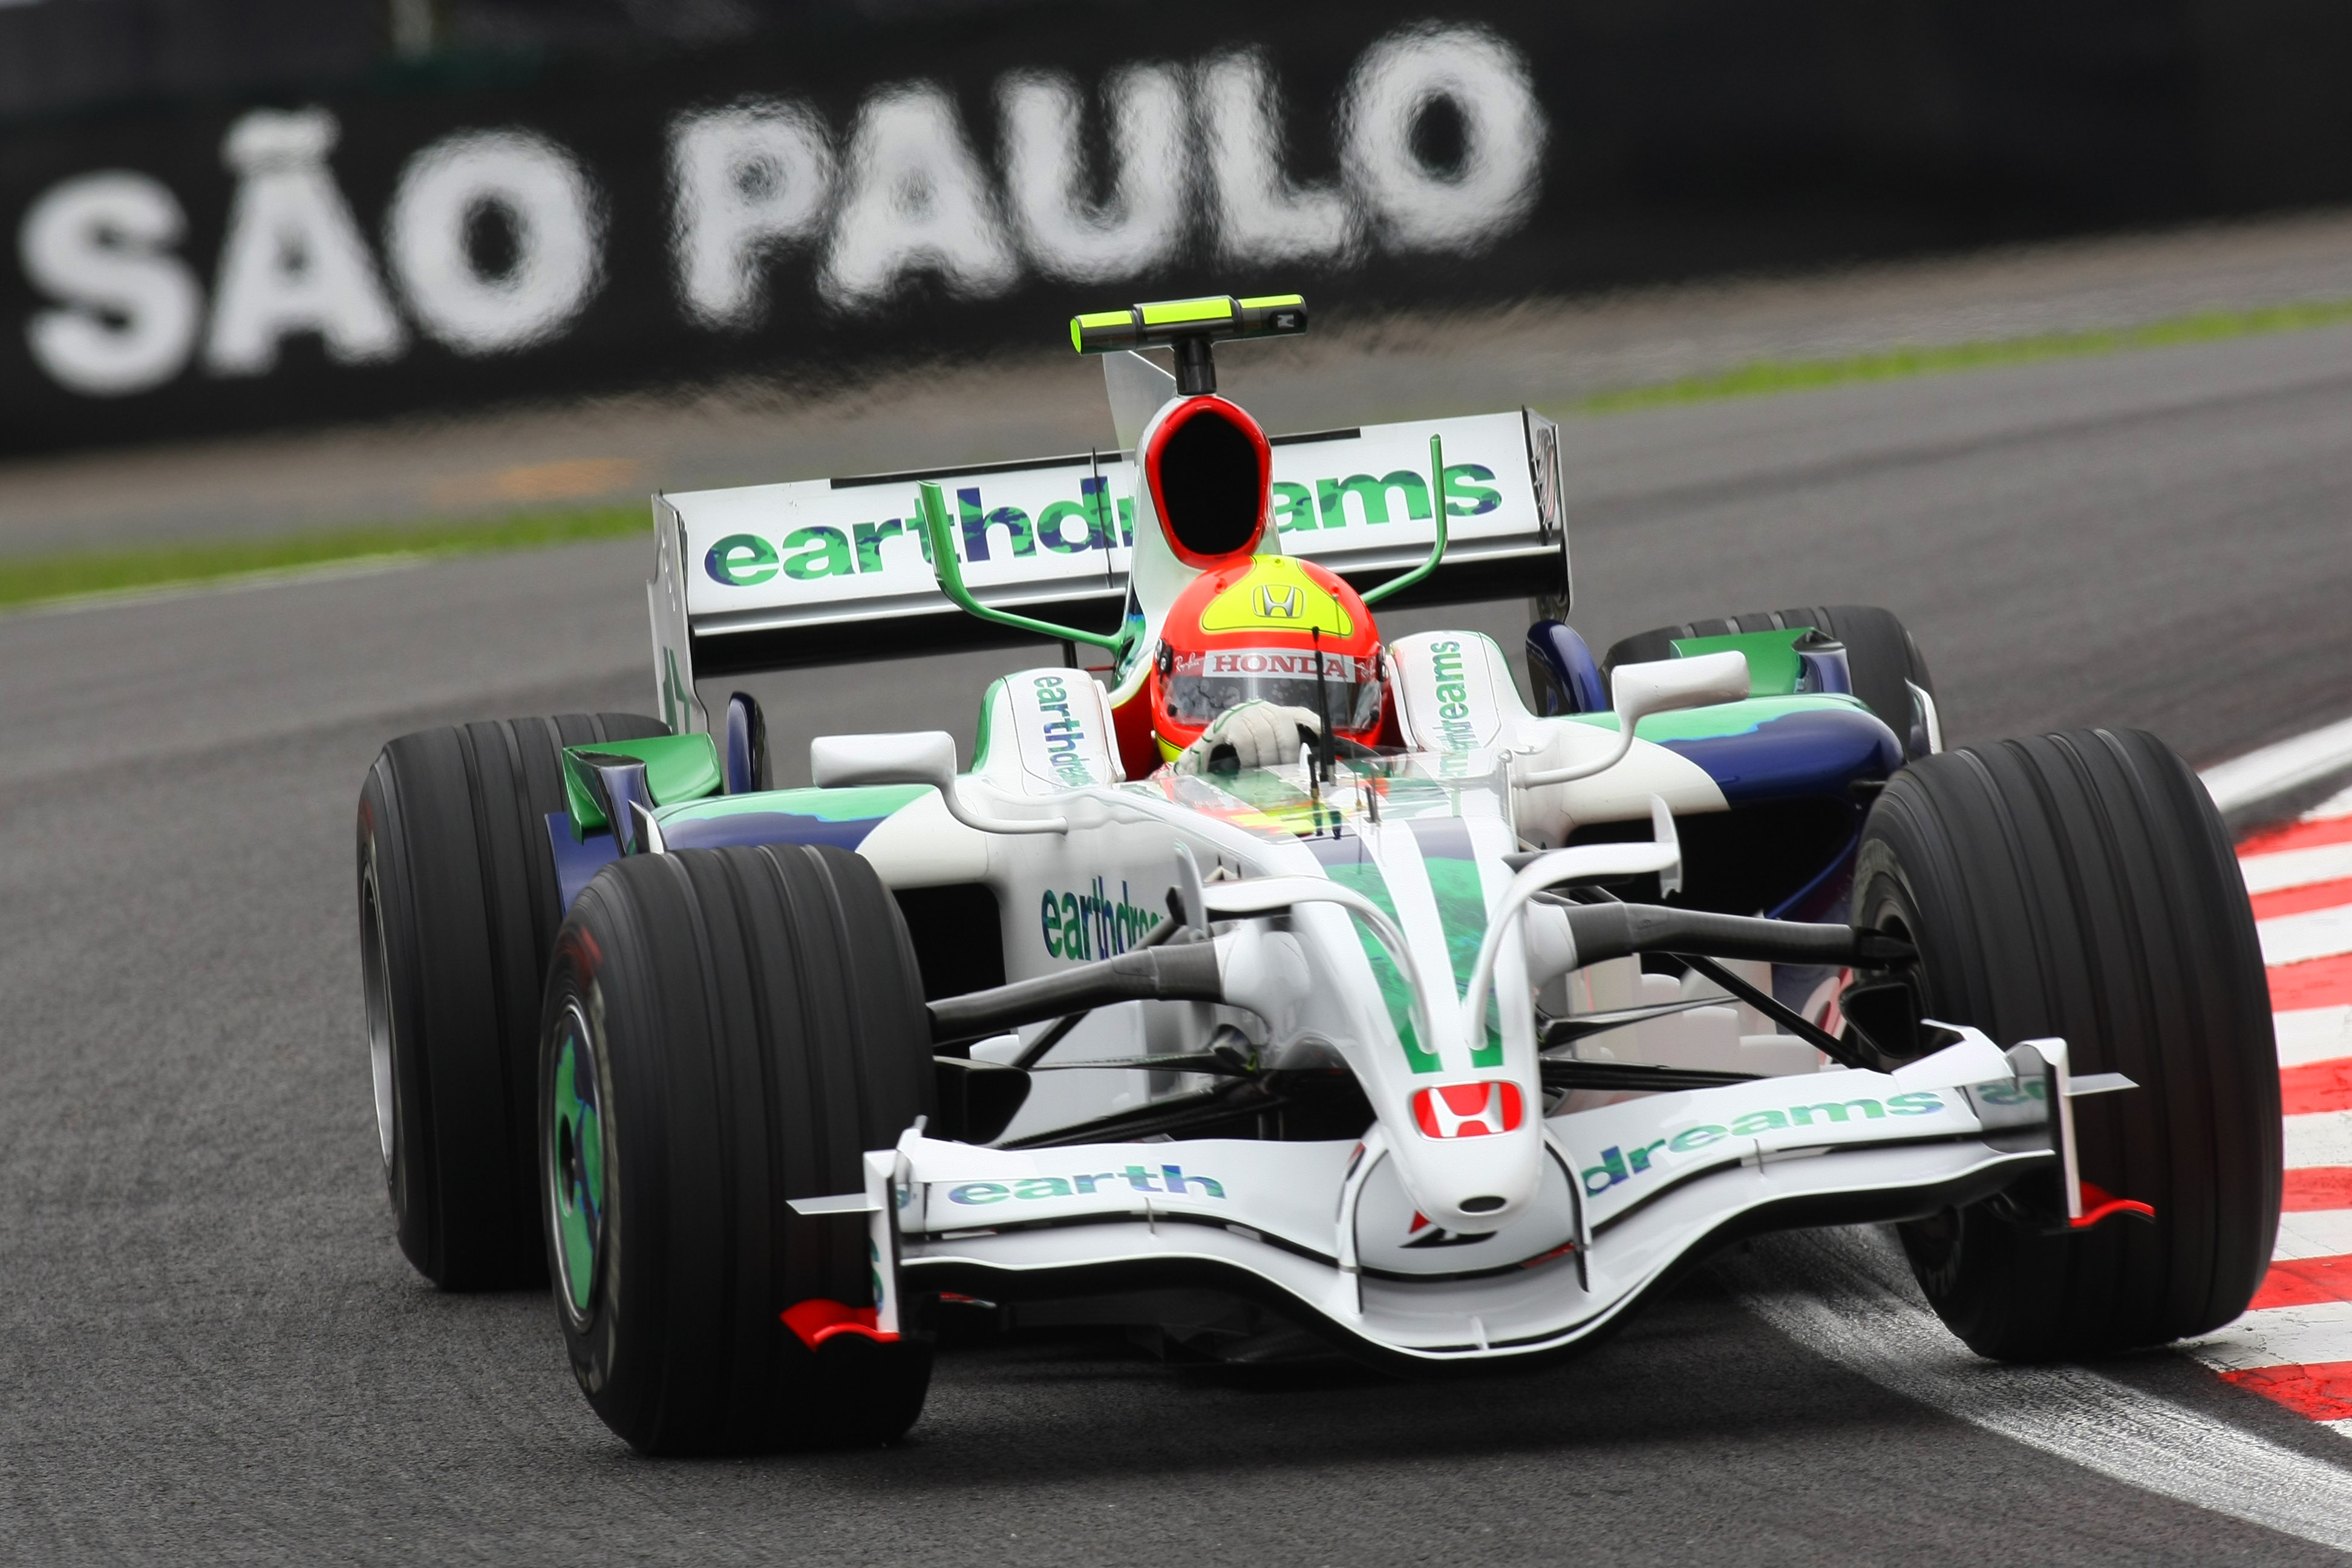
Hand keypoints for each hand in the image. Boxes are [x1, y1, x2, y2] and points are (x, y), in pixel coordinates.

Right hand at [1175, 701, 1321, 774]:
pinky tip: (1249, 768)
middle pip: (1285, 725)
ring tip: (1267, 775)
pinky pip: (1245, 740)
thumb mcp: (1266, 747)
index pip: (1301, 714)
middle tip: (1288, 774)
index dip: (1315, 726)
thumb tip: (1317, 756)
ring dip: (1268, 758)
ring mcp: (1243, 715)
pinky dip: (1250, 757)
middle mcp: (1262, 709)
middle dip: (1289, 752)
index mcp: (1275, 713)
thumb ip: (1288, 747)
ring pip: (1265, 733)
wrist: (1204, 752)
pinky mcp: (1226, 724)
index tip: (1324, 741)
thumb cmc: (1239, 751)